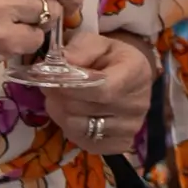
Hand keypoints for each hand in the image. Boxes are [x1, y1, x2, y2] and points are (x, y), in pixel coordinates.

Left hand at [37, 31, 155, 148]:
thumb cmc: (109, 57)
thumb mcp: (96, 42)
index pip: (102, 89)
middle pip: (86, 109)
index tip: (50, 79)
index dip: (71, 86)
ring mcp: (132, 127)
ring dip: (61, 113)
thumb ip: (79, 49)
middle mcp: (139, 104)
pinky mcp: (122, 144)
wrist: (127, 75)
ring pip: (80, 127)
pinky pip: (85, 142)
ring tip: (61, 99)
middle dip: (60, 97)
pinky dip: (72, 130)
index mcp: (136, 72)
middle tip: (49, 85)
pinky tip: (74, 115)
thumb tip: (63, 62)